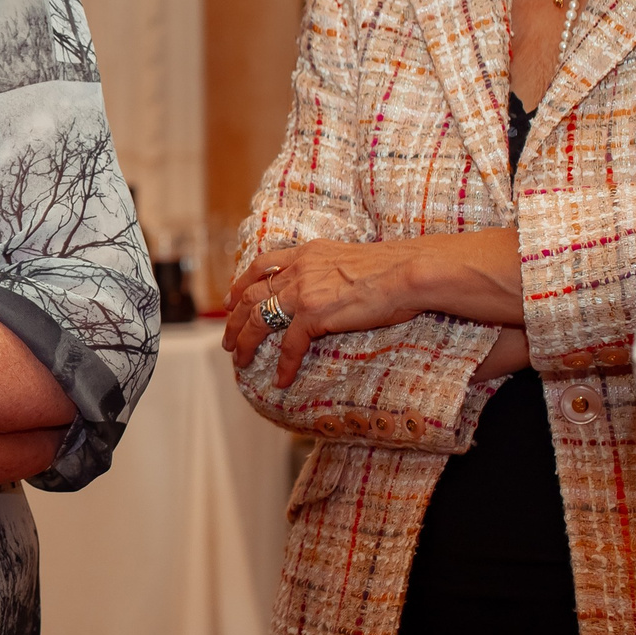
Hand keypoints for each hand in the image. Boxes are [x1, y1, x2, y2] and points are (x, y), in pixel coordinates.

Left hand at [223, 239, 430, 387]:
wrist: (408, 271)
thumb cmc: (392, 267)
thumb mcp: (348, 257)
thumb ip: (328, 269)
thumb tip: (329, 285)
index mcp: (306, 253)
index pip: (261, 265)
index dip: (240, 283)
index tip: (229, 300)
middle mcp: (298, 270)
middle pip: (251, 295)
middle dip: (234, 320)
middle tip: (227, 339)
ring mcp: (303, 292)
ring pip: (259, 319)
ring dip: (245, 342)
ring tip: (240, 360)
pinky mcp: (314, 315)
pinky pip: (290, 346)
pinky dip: (284, 365)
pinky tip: (282, 380)